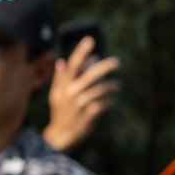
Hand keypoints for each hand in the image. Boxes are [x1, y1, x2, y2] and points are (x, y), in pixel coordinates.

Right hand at [43, 36, 119, 152]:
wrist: (62, 135)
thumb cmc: (60, 112)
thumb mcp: (56, 94)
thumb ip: (60, 78)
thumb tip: (61, 61)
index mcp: (64, 85)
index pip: (73, 64)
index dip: (81, 51)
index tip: (90, 40)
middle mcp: (71, 92)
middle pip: (91, 74)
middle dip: (105, 66)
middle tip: (117, 62)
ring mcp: (80, 103)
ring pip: (101, 89)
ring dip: (112, 86)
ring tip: (117, 85)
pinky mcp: (90, 114)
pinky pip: (105, 103)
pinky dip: (110, 101)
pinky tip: (111, 100)